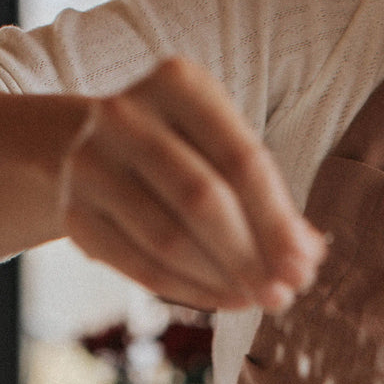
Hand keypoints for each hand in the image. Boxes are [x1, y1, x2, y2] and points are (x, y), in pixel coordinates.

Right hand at [59, 57, 325, 312]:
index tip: (304, 268)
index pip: (241, 158)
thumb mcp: (224, 152)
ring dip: (222, 280)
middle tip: (282, 295)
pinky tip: (224, 300)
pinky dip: (190, 291)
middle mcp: (126, 114)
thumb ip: (270, 201)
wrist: (84, 147)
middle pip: (202, 199)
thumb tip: (308, 257)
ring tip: (256, 299)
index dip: (276, 221)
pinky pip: (141, 266)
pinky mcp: (75, 214)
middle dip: (250, 256)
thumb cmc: (181, 152)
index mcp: (177, 83)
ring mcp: (92, 163)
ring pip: (169, 238)